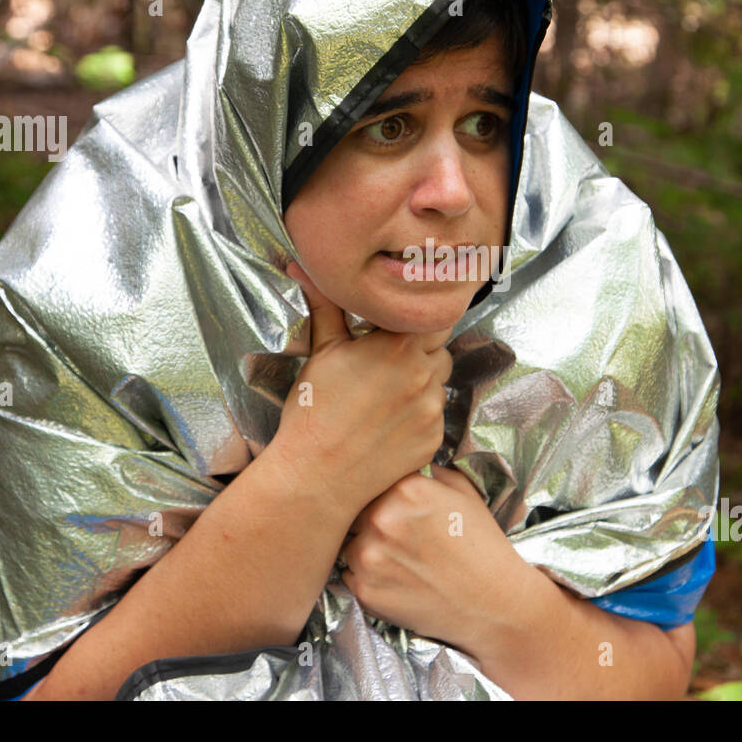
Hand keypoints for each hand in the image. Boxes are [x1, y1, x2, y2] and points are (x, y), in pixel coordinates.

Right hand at [273, 261, 452, 510]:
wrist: (317, 476)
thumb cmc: (313, 411)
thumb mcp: (321, 350)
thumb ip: (325, 304)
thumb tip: (301, 265)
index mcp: (401, 345)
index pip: (435, 314)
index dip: (421, 315)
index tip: (405, 319)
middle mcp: (425, 375)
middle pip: (440, 346)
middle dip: (420, 347)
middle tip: (387, 358)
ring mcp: (433, 410)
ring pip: (440, 381)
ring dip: (422, 380)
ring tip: (384, 393)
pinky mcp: (434, 439)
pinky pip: (437, 415)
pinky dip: (420, 413)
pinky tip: (387, 421)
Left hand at [337, 466, 532, 654]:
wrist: (494, 604)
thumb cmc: (483, 546)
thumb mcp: (465, 493)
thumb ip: (429, 472)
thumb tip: (404, 464)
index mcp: (406, 489)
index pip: (371, 480)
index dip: (382, 493)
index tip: (395, 505)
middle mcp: (382, 519)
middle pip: (354, 511)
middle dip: (369, 521)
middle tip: (397, 536)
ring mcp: (369, 557)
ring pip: (349, 544)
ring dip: (365, 550)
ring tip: (399, 561)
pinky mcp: (365, 591)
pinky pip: (349, 576)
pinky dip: (367, 578)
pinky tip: (397, 581)